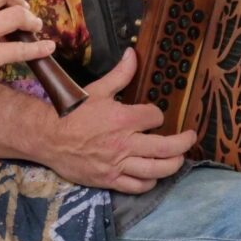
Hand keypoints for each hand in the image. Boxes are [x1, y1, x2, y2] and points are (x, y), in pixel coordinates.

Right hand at [39, 48, 195, 192]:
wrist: (49, 137)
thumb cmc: (72, 112)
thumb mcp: (97, 89)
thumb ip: (120, 74)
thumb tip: (133, 54)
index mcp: (123, 119)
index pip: (155, 117)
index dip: (157, 114)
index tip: (155, 114)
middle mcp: (125, 144)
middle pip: (166, 148)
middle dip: (184, 143)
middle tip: (191, 137)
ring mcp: (118, 165)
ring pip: (157, 170)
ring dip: (173, 164)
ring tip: (179, 158)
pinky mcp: (110, 180)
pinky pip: (138, 186)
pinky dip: (151, 182)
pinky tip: (154, 174)